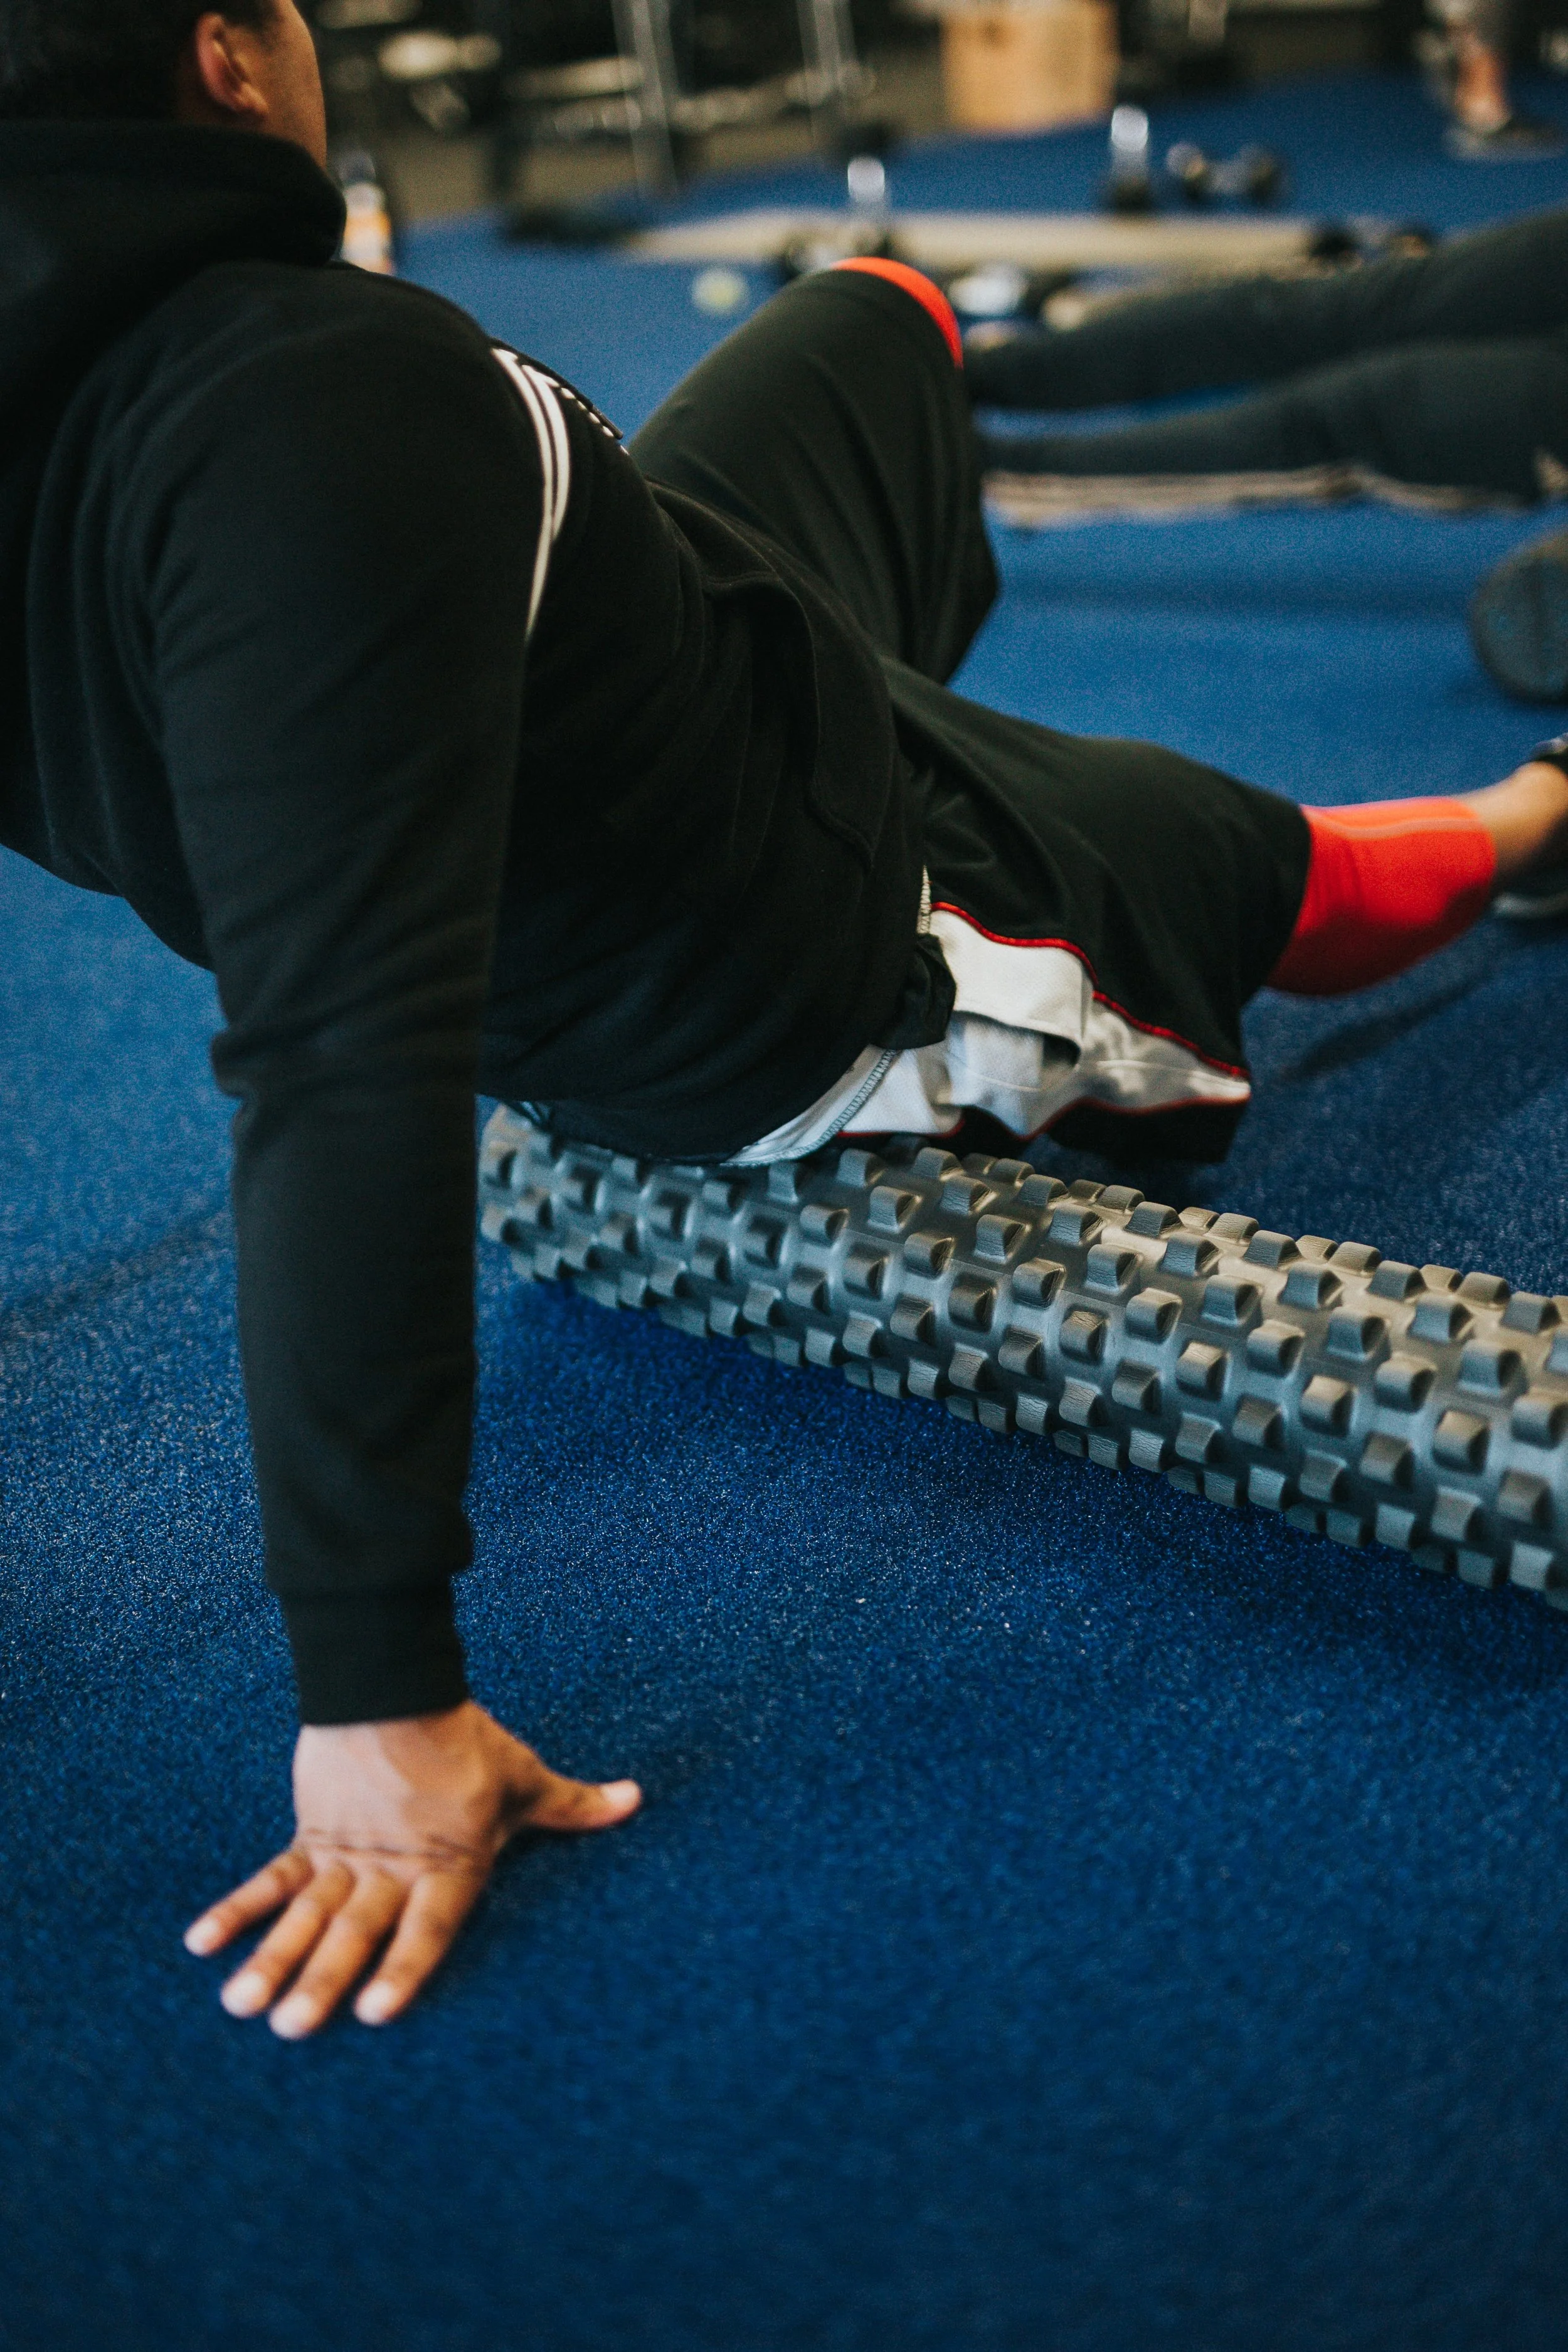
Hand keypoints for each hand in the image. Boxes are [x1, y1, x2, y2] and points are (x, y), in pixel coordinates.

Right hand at [184, 1701, 639, 2036]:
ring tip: (240, 2005)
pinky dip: (237, 1909)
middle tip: (292, 2027)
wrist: (397, 1683)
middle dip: (321, 1979)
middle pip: (353, 1930)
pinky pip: (271, 1878)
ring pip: (306, 1913)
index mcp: (447, 1863)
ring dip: (271, 1957)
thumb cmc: (469, 1740)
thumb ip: (573, 1806)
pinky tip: (202, 1943)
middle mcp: (391, 1867)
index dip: (403, 1966)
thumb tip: (634, 1801)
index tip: (377, 2011)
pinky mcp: (311, 1835)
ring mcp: (345, 1853)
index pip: (425, 1925)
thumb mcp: (526, 1778)